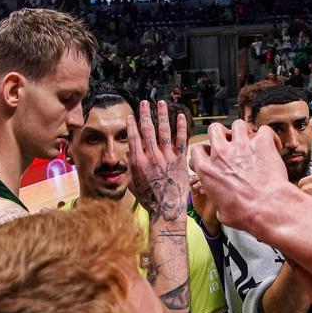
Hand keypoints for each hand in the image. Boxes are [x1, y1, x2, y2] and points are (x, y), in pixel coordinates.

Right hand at [127, 100, 187, 222]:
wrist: (167, 210)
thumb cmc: (149, 199)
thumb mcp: (133, 183)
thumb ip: (131, 166)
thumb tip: (129, 152)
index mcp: (138, 162)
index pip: (133, 138)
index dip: (132, 125)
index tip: (131, 115)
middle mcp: (152, 157)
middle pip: (147, 130)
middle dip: (145, 114)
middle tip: (144, 103)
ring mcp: (167, 157)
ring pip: (164, 131)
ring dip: (162, 115)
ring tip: (160, 103)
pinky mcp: (181, 160)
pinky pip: (181, 140)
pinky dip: (181, 127)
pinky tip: (180, 116)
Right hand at [189, 120, 288, 231]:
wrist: (266, 207)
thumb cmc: (244, 214)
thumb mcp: (221, 213)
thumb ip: (218, 202)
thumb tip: (222, 207)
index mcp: (207, 170)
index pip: (197, 150)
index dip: (204, 152)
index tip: (211, 158)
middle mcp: (221, 154)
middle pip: (214, 129)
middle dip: (221, 134)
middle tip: (230, 144)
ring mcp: (241, 146)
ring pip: (237, 124)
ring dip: (243, 131)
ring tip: (250, 141)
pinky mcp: (261, 143)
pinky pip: (264, 130)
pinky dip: (269, 136)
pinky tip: (272, 145)